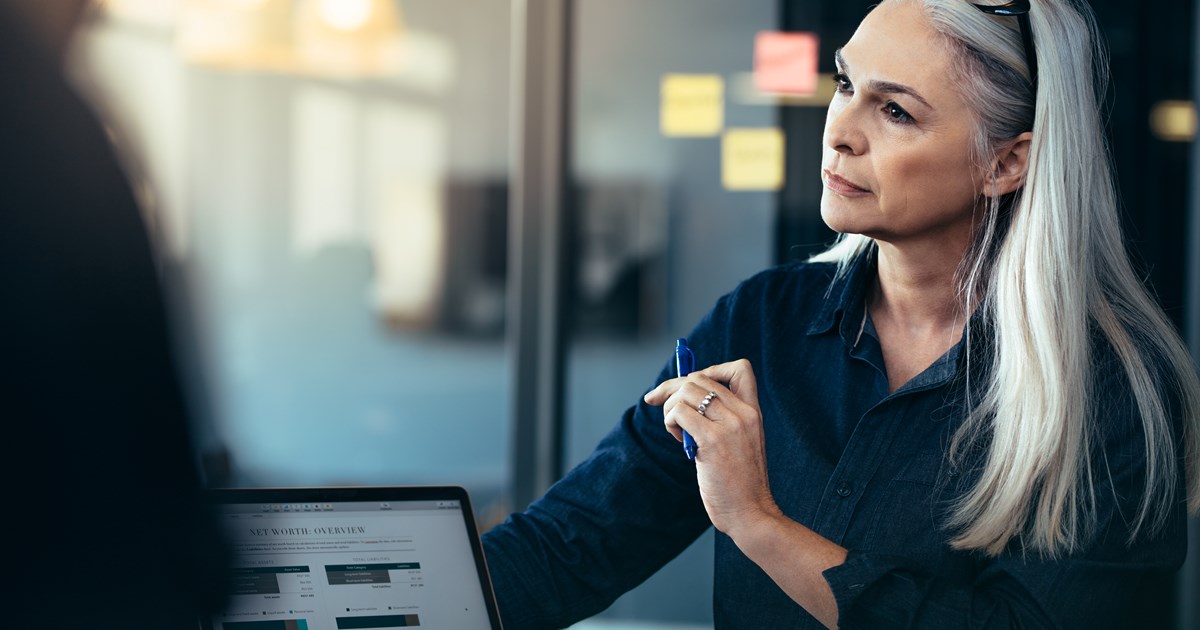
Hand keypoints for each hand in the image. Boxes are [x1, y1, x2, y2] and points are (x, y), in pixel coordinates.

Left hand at [644, 359, 782, 536]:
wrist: (751, 513)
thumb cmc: (740, 483)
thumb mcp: (740, 442)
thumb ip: (722, 420)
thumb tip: (683, 397)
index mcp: (753, 412)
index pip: (740, 368)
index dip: (711, 369)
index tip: (692, 385)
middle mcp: (744, 413)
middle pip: (700, 377)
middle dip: (673, 387)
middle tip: (661, 405)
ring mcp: (729, 426)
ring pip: (686, 391)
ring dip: (670, 408)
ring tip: (677, 432)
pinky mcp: (712, 441)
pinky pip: (679, 413)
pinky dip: (670, 422)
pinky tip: (680, 440)